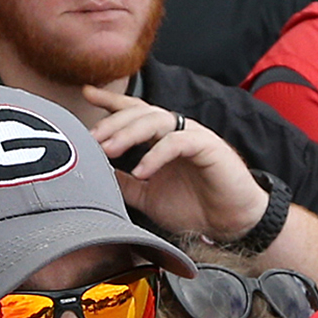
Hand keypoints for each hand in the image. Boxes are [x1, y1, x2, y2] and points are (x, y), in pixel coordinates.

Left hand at [81, 87, 268, 240]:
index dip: (111, 102)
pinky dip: (156, 155)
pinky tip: (141, 172)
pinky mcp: (208, 146)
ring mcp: (193, 135)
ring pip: (156, 120)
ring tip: (108, 150)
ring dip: (129, 133)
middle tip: (91, 137)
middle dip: (112, 122)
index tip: (87, 94)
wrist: (230, 223)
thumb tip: (97, 174)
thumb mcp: (147, 197)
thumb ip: (125, 183)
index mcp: (161, 138)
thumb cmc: (195, 207)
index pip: (134, 112)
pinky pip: (177, 142)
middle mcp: (176, 131)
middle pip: (140, 112)